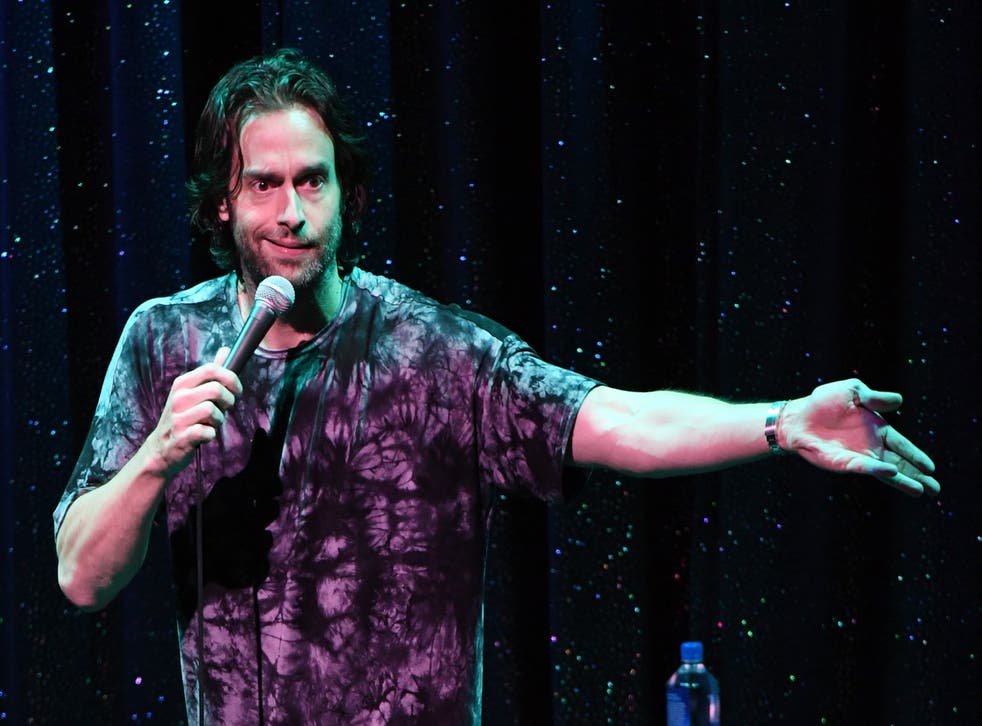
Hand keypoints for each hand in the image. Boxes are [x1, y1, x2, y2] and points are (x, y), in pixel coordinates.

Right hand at [146, 347, 241, 476]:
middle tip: (224, 409)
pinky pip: (207, 431)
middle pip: (216, 389)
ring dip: (219, 420)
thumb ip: (211, 373)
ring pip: (213, 410)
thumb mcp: (193, 392)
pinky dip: (211, 434)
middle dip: (228, 401)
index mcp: (182, 384)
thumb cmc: (184, 417)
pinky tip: (203, 435)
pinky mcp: (181, 437)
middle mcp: (178, 398)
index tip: (237, 390)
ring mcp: (178, 417)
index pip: (211, 369)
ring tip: (210, 423)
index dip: (231, 378)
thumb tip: (226, 350)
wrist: (161, 448)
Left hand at [780, 378, 939, 496]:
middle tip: (935, 489)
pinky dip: (878, 471)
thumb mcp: (851, 391)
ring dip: (904, 481)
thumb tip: (898, 400)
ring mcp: (858, 457)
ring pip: (886, 472)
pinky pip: (864, 467)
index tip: (931, 467)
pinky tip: (893, 474)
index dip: (916, 455)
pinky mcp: (843, 463)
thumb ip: (874, 397)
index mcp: (876, 429)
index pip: (902, 445)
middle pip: (899, 463)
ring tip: (922, 491)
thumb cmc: (822, 402)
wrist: (795, 416)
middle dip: (918, 475)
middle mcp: (870, 446)